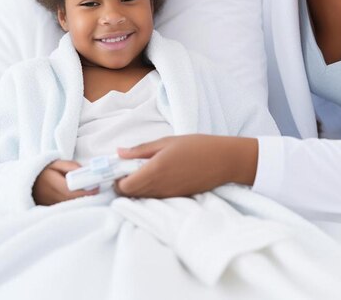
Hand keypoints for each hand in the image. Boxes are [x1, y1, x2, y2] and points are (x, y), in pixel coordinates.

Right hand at [32, 160, 99, 205]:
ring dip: (81, 201)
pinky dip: (74, 205)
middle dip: (86, 197)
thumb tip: (86, 171)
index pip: (70, 190)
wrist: (29, 180)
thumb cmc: (45, 170)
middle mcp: (50, 196)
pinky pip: (65, 209)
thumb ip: (71, 166)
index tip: (96, 188)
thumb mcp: (57, 163)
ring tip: (91, 194)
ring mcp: (49, 204)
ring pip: (69, 206)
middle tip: (97, 191)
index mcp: (52, 183)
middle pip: (72, 200)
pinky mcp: (50, 209)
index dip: (84, 191)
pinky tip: (81, 199)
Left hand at [115, 135, 257, 198]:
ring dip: (137, 188)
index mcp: (154, 170)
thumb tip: (119, 152)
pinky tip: (156, 177)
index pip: (124, 186)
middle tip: (127, 169)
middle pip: (131, 195)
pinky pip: (155, 198)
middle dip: (124, 184)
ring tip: (142, 171)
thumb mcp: (166, 142)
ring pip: (142, 198)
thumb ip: (141, 150)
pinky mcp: (176, 198)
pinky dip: (149, 191)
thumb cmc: (196, 146)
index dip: (117, 180)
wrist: (223, 160)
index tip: (118, 169)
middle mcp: (159, 187)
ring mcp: (168, 195)